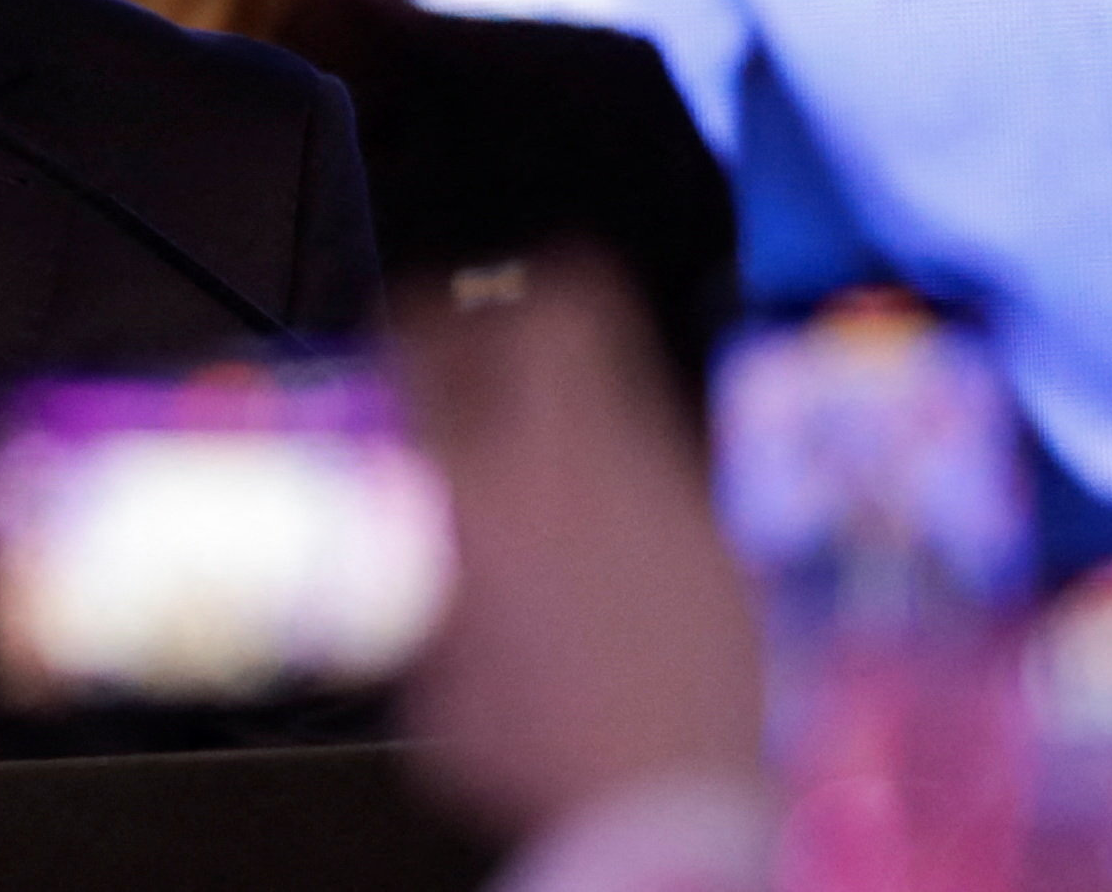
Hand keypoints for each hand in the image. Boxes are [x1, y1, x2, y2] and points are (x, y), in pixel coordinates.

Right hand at [390, 255, 765, 842]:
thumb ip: (419, 586)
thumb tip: (411, 557)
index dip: (403, 327)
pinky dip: (622, 461)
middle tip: (481, 331)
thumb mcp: (429, 663)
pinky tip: (603, 516)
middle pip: (555, 311)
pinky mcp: (713, 529)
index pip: (428, 353)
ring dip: (572, 380)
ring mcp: (660, 487)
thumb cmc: (535, 756)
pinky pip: (664, 456)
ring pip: (624, 371)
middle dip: (510, 303)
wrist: (667, 808)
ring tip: (543, 417)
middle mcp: (576, 465)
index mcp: (481, 492)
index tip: (398, 335)